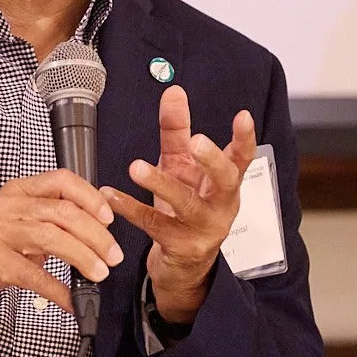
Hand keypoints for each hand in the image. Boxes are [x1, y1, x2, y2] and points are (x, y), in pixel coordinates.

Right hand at [0, 170, 124, 323]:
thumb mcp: (16, 222)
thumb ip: (48, 220)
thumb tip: (94, 230)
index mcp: (18, 191)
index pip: (61, 181)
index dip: (90, 197)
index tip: (109, 218)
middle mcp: (7, 206)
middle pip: (63, 213)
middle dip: (96, 236)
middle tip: (113, 255)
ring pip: (52, 238)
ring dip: (83, 258)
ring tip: (99, 273)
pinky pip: (34, 275)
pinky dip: (58, 289)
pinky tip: (70, 298)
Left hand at [102, 85, 254, 322]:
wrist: (183, 264)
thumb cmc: (185, 208)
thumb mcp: (181, 166)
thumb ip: (178, 130)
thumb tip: (173, 91)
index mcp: (224, 183)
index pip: (242, 158)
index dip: (245, 138)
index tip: (243, 116)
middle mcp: (220, 205)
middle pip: (226, 180)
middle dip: (212, 160)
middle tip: (197, 142)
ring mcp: (203, 229)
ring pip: (186, 205)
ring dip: (162, 184)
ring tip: (137, 167)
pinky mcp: (180, 247)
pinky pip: (154, 224)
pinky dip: (131, 209)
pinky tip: (111, 195)